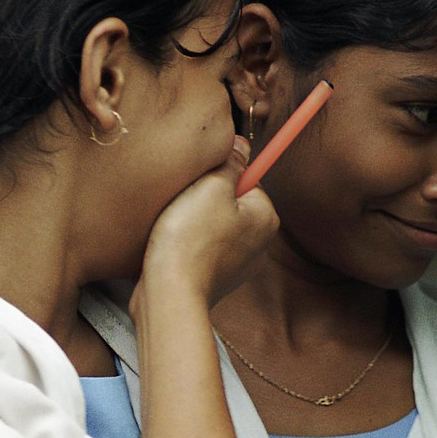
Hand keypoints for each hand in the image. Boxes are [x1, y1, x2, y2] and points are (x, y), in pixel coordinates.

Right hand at [139, 136, 276, 307]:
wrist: (170, 293)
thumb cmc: (190, 238)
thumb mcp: (211, 186)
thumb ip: (231, 162)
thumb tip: (242, 145)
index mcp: (266, 217)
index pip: (246, 179)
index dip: (217, 177)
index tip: (199, 187)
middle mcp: (261, 242)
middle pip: (230, 202)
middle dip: (204, 200)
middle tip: (183, 206)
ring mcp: (239, 263)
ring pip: (214, 225)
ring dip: (193, 221)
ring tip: (176, 228)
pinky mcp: (217, 278)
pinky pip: (204, 248)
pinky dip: (189, 244)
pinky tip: (174, 247)